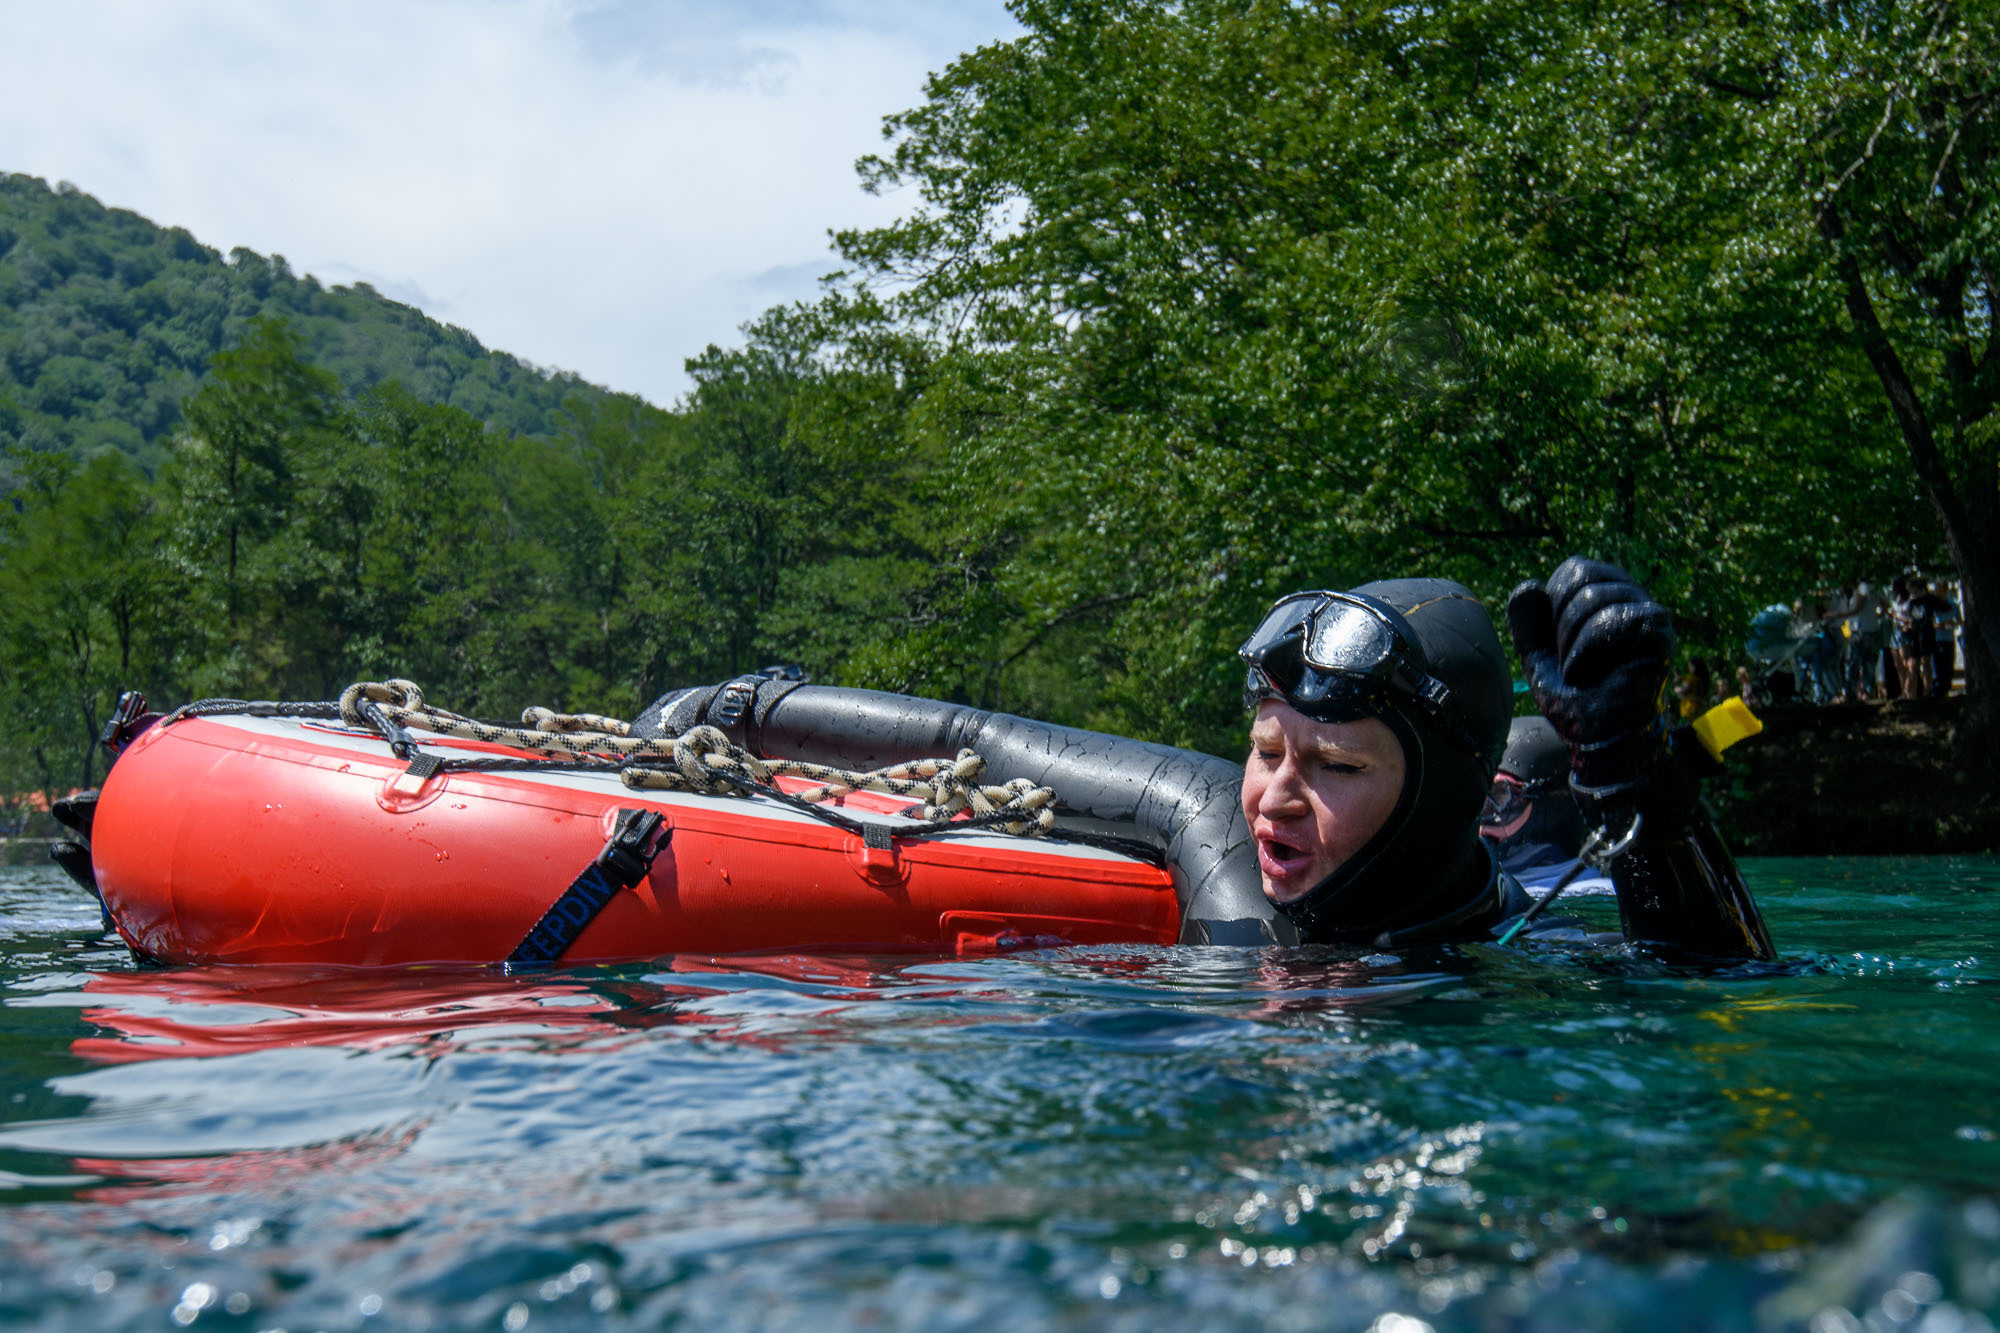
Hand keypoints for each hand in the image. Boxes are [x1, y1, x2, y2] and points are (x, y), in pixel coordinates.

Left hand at [1505, 558, 1676, 800]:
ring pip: (1595, 599)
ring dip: (1572, 644)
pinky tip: (1589, 673)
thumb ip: (1528, 622)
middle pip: (1583, 579)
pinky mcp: (1660, 635)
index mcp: (1607, 593)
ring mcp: (1651, 614)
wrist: (1595, 738)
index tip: (1557, 645)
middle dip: (1559, 627)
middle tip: (1568, 663)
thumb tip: (1530, 585)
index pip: (1575, 568)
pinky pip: (1618, 619)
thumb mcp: (1538, 655)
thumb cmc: (1573, 697)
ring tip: (1578, 673)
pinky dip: (1588, 649)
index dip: (1553, 604)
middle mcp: (1633, 597)